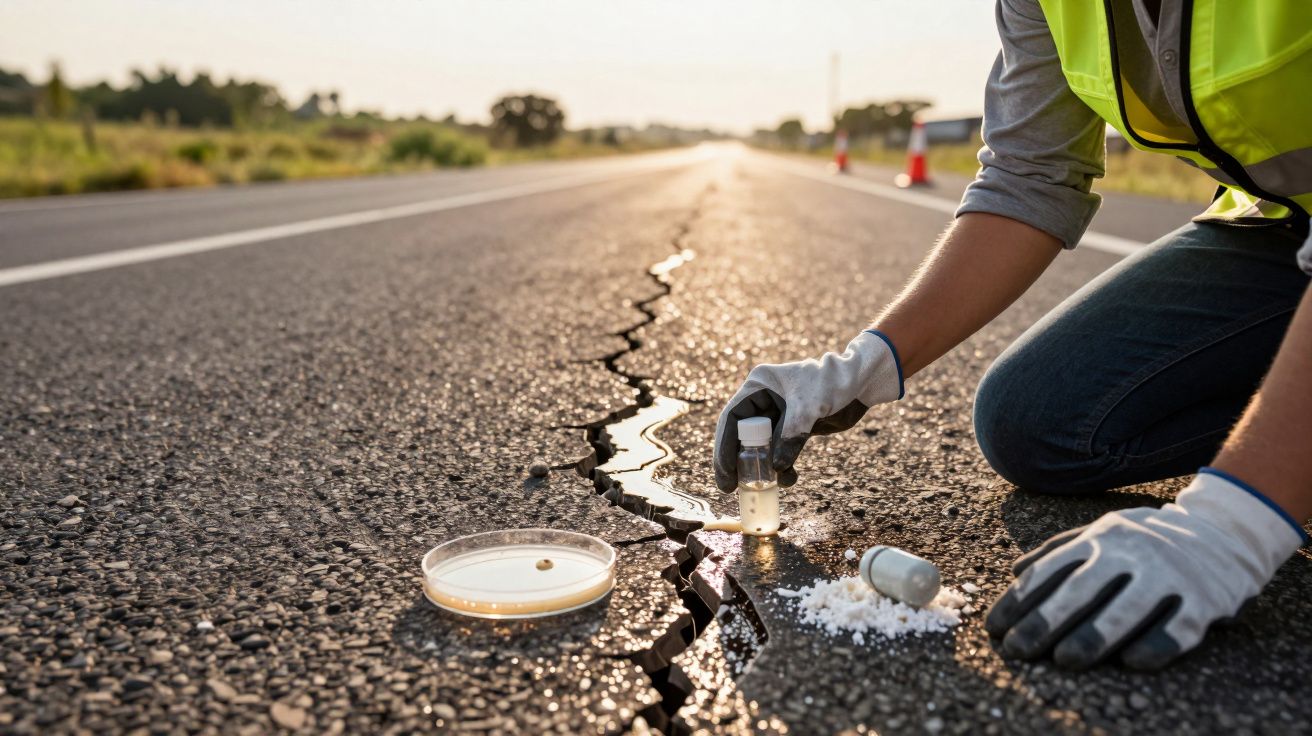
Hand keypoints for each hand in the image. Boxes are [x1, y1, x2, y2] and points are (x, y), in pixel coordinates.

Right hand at [712, 330, 902, 490]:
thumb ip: (790, 438)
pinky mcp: (793, 428)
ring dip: (762, 468)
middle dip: (737, 462)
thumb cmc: (833, 384)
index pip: (732, 418)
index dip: (724, 446)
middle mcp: (763, 400)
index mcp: (759, 385)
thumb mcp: (808, 409)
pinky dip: (783, 467)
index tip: (725, 471)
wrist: (861, 383)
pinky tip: (790, 479)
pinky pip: (780, 451)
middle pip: (741, 435)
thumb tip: (776, 469)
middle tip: (730, 487)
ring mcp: (778, 415)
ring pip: (760, 447)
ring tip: (764, 488)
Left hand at [985, 469, 1306, 669]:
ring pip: (1125, 609)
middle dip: (1043, 623)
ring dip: (1092, 637)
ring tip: (1064, 661)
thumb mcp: (1101, 531)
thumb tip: (1015, 571)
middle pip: (1079, 591)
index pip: (1049, 572)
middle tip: (1017, 652)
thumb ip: (1058, 550)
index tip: (994, 630)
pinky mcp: (1204, 599)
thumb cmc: (1145, 541)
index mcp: (1099, 537)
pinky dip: (1156, 645)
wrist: (1221, 532)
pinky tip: (1132, 663)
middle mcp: (1130, 552)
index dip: (1018, 603)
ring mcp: (1168, 574)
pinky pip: (1177, 627)